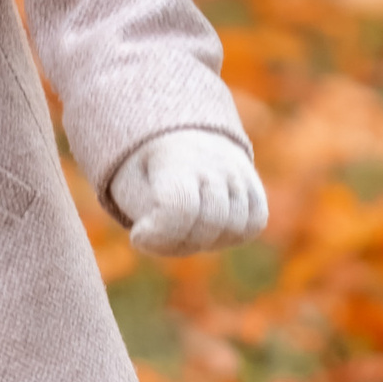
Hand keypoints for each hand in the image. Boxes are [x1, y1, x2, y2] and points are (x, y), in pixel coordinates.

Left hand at [109, 130, 265, 256]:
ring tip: (183, 229)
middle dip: (182, 242)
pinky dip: (232, 235)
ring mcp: (238, 171)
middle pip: (211, 222)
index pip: (180, 207)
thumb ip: (142, 219)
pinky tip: (208, 228)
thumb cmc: (146, 171)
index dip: (159, 234)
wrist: (174, 139)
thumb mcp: (128, 188)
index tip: (138, 234)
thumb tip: (157, 239)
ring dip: (206, 241)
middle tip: (161, 233)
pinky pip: (254, 223)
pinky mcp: (253, 184)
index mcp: (174, 157)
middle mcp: (213, 160)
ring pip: (236, 227)